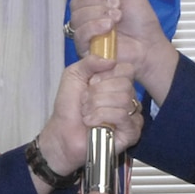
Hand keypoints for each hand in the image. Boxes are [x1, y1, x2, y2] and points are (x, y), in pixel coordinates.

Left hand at [33, 57, 142, 192]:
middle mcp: (128, 98)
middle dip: (97, 93)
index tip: (91, 84)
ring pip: (123, 99)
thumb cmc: (69, 107)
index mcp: (117, 82)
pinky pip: (123, 116)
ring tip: (87, 114)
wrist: (62, 133)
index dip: (105, 76)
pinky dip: (102, 117)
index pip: (126, 69)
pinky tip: (92, 123)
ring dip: (97, 106)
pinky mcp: (132, 132)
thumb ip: (89, 62)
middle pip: (124, 84)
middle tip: (85, 103)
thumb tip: (111, 60)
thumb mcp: (74, 75)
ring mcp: (132, 116)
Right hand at [69, 0, 178, 103]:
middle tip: (118, 7)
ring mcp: (85, 31)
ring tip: (117, 19)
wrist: (149, 46)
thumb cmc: (142, 22)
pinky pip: (80, 33)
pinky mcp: (85, 47)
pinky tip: (109, 29)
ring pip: (77, 15)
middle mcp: (87, 15)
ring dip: (99, 14)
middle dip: (98, 1)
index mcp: (95, 0)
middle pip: (76, 0)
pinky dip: (94, 27)